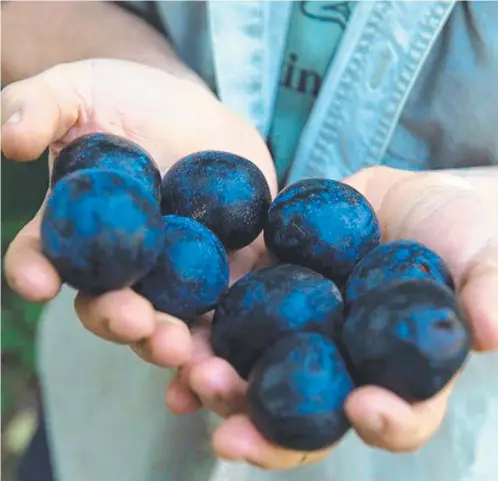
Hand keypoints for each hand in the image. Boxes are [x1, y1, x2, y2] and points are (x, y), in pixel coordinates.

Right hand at [1, 58, 276, 366]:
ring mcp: (181, 271)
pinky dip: (235, 333)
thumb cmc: (124, 99)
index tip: (36, 282)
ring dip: (180, 347)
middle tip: (136, 325)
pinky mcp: (233, 265)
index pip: (47, 257)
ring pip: (177, 321)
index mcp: (82, 232)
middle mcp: (128, 265)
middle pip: (117, 306)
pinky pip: (235, 302)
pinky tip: (238, 352)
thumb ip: (39, 106)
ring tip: (187, 356)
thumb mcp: (76, 90)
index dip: (34, 271)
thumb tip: (12, 140)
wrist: (190, 109)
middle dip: (123, 322)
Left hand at [167, 166, 497, 468]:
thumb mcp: (489, 258)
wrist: (411, 199)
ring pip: (255, 371)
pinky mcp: (269, 291)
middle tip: (230, 431)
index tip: (363, 409)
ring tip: (189, 381)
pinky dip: (199, 333)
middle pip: (304, 414)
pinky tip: (170, 341)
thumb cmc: (464, 234)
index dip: (384, 422)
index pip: (396, 416)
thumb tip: (491, 331)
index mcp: (397, 372)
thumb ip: (491, 293)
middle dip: (267, 427)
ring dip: (219, 384)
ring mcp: (300, 329)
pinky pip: (229, 318)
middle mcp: (340, 363)